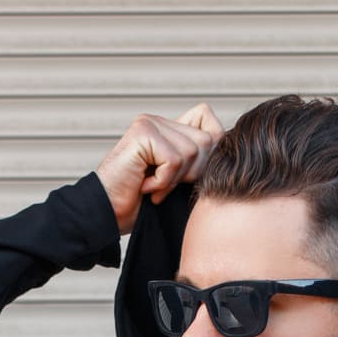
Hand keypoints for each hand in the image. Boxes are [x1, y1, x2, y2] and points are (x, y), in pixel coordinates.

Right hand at [95, 103, 225, 235]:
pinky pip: (175, 159)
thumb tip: (231, 152)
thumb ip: (198, 162)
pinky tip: (144, 187)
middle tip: (164, 186)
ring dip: (175, 179)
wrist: (106, 215)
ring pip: (193, 151)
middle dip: (192, 173)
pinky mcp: (142, 134)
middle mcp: (159, 121)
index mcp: (169, 128)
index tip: (185, 178)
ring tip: (153, 187)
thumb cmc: (140, 204)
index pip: (209, 122)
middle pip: (207, 140)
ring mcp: (149, 124)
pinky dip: (163, 181)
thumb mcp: (178, 182)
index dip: (208, 152)